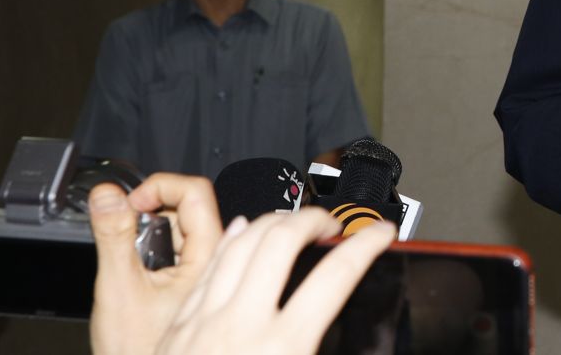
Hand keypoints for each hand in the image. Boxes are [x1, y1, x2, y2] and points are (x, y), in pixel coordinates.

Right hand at [88, 173, 222, 354]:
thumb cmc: (137, 349)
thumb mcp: (118, 287)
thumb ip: (113, 237)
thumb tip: (107, 195)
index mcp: (210, 256)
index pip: (196, 193)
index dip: (159, 188)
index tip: (130, 203)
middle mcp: (216, 258)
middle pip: (188, 205)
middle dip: (150, 211)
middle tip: (125, 233)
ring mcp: (206, 267)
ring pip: (180, 225)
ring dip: (150, 231)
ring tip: (132, 262)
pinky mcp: (193, 276)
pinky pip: (176, 246)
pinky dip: (152, 247)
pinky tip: (140, 272)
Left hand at [156, 207, 394, 354]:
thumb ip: (320, 349)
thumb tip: (348, 337)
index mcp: (283, 348)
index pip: (336, 275)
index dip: (366, 245)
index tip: (380, 234)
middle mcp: (242, 326)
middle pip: (283, 241)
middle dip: (315, 219)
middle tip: (333, 225)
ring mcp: (205, 321)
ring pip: (242, 242)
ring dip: (275, 222)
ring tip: (294, 224)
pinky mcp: (179, 327)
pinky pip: (209, 266)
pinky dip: (234, 240)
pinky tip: (245, 232)